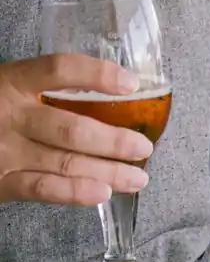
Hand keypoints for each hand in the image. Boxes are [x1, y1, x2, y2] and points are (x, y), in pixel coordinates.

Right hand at [0, 54, 153, 204]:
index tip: (131, 83)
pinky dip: (75, 192)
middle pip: (71, 128)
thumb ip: (43, 89)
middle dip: (114, 141)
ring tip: (138, 177)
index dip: (97, 74)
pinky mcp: (0, 181)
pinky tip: (102, 192)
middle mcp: (8, 114)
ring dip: (109, 172)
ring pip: (65, 162)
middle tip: (143, 146)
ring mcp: (3, 150)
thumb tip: (114, 91)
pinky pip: (43, 189)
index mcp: (11, 81)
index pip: (58, 70)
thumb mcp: (7, 86)